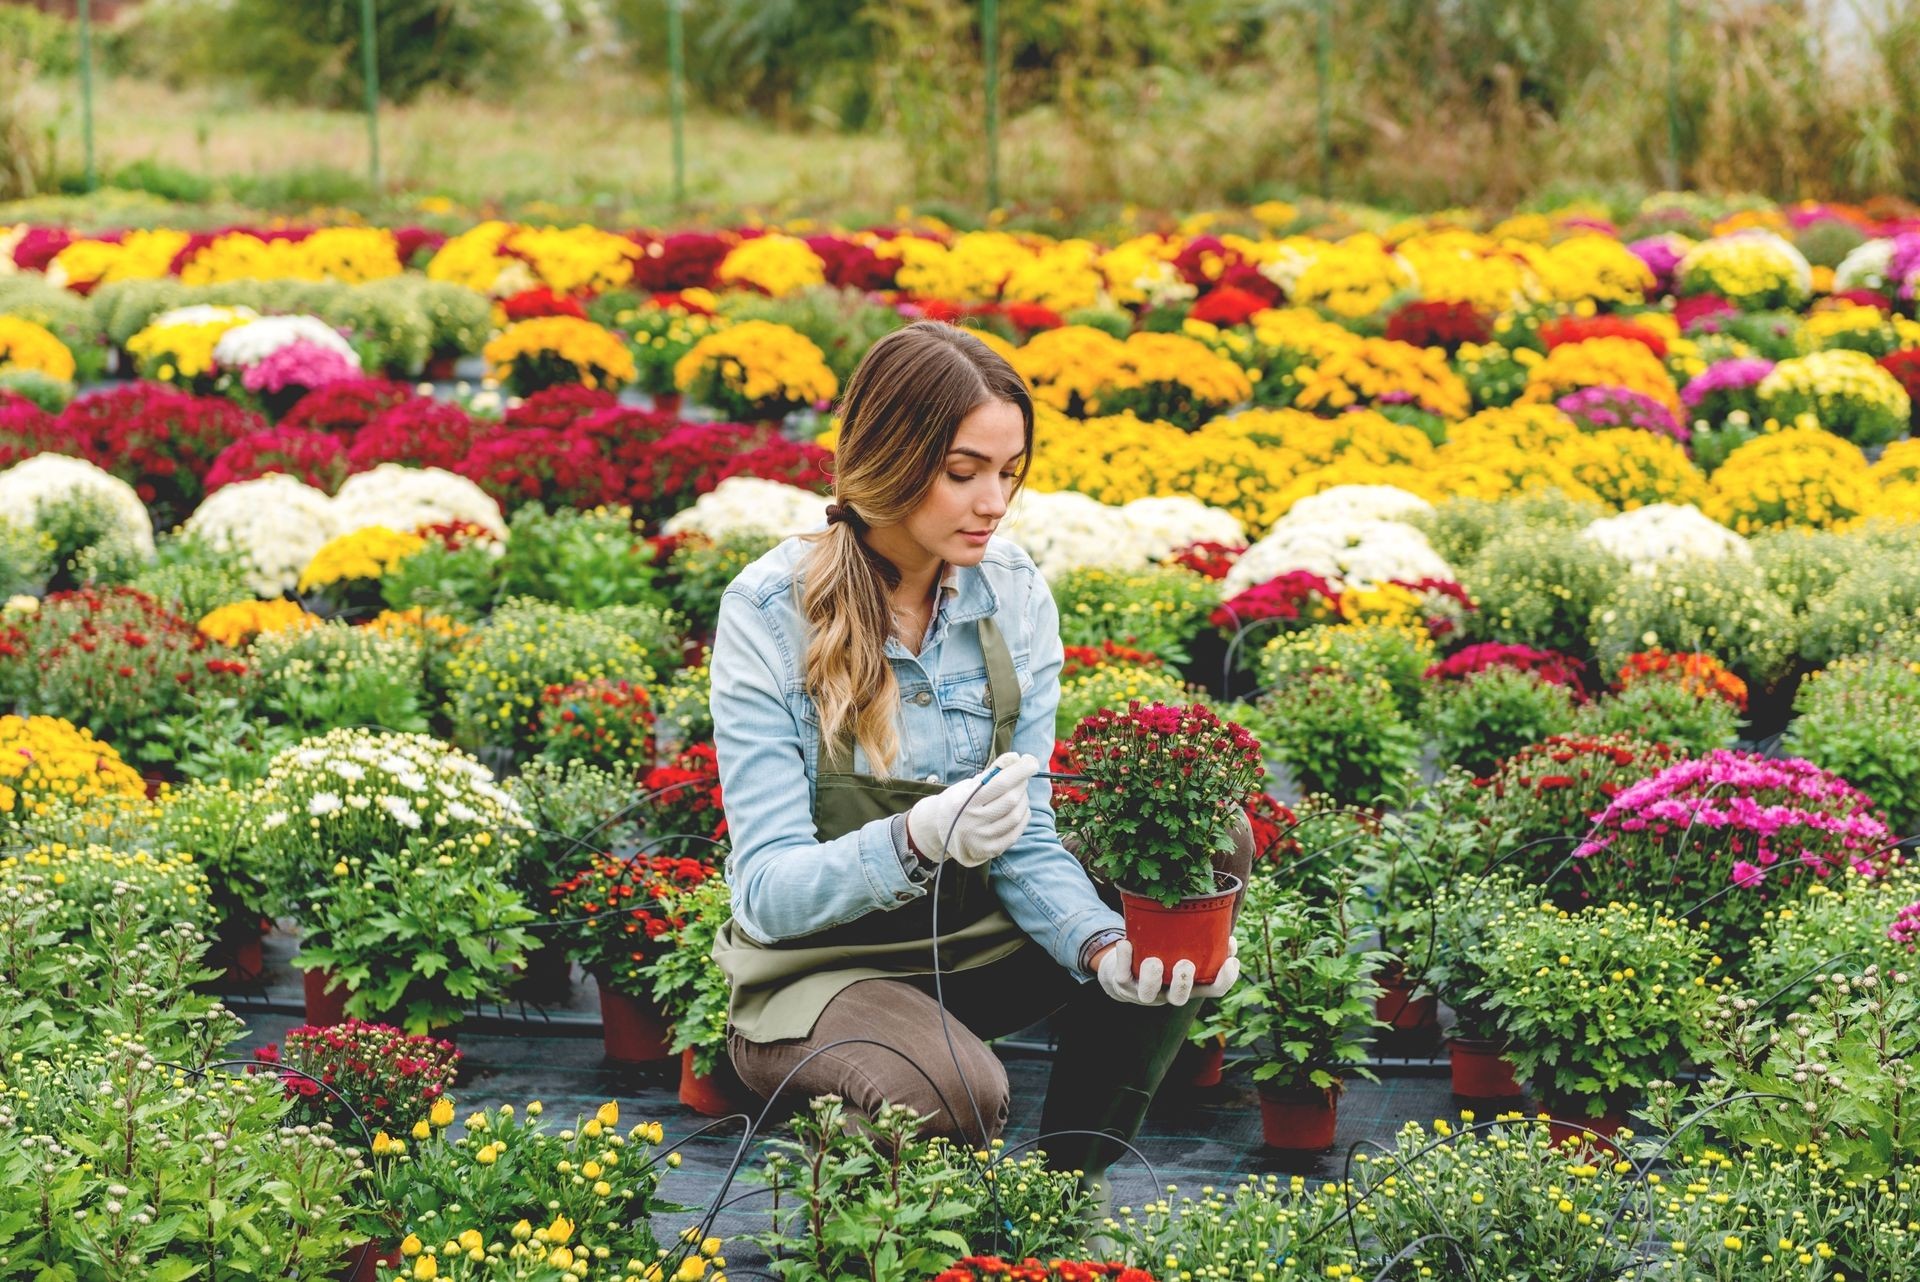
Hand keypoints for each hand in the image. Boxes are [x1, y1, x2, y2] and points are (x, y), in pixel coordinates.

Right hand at [906, 751, 1038, 868]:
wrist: (941, 831)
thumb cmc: (959, 801)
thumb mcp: (968, 784)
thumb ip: (992, 771)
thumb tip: (1017, 758)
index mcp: (965, 800)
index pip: (1001, 783)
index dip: (1020, 771)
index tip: (1030, 761)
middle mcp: (972, 821)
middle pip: (1011, 799)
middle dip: (1022, 783)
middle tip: (1022, 777)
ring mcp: (982, 838)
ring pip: (1016, 815)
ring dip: (1024, 800)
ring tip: (1019, 793)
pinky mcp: (991, 849)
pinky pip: (1016, 831)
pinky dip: (1023, 816)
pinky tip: (1019, 809)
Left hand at [1095, 935, 1239, 1006]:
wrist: (1124, 974)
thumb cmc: (1163, 955)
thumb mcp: (1183, 950)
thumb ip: (1200, 940)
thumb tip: (1221, 919)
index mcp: (1188, 986)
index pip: (1213, 990)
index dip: (1225, 980)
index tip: (1231, 961)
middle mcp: (1167, 993)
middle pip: (1179, 998)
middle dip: (1183, 982)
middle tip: (1185, 964)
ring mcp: (1144, 992)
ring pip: (1148, 995)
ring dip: (1152, 977)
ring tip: (1153, 960)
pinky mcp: (1124, 985)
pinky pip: (1122, 976)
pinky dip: (1123, 959)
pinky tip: (1126, 943)